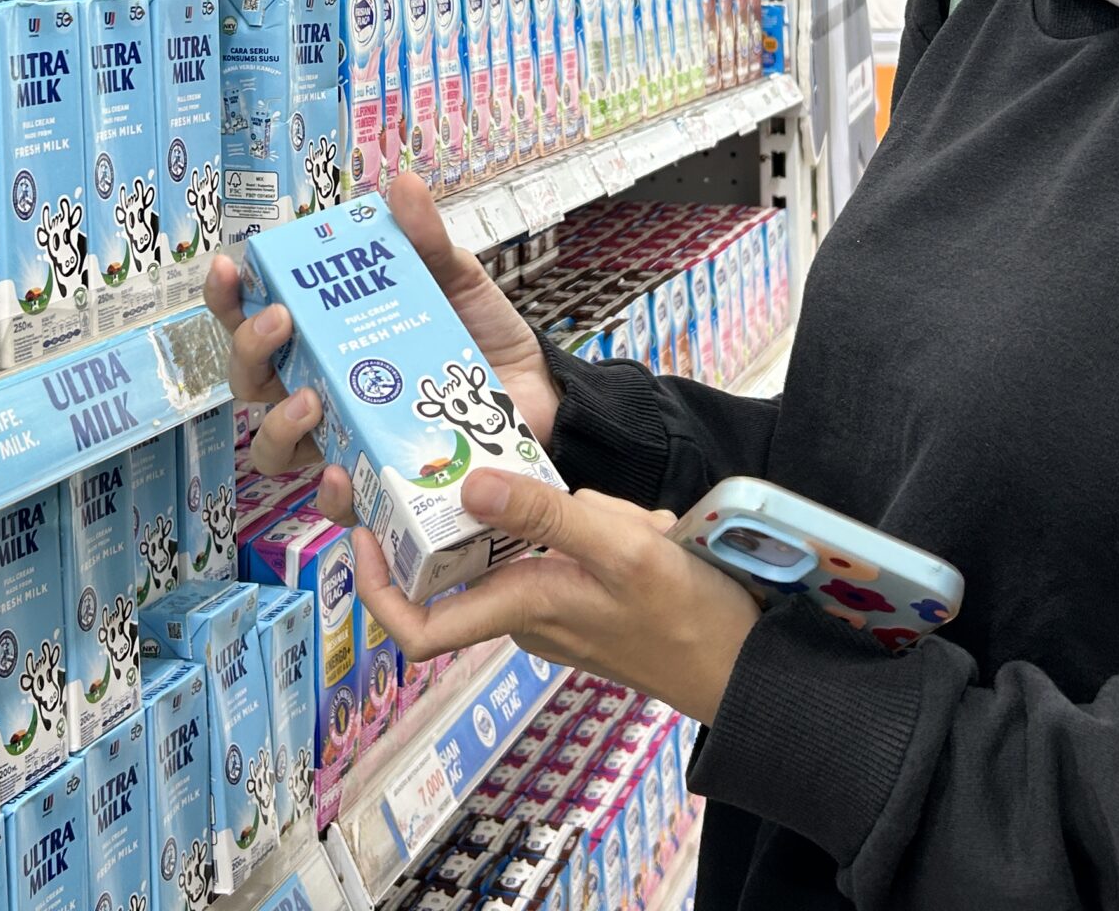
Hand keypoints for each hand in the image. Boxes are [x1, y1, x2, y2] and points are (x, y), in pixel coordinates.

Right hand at [204, 172, 560, 485]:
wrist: (541, 394)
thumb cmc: (482, 336)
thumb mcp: (454, 279)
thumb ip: (425, 239)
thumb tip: (402, 186)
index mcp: (327, 336)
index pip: (256, 318)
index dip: (229, 296)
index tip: (228, 268)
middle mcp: (321, 390)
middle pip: (249, 380)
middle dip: (248, 349)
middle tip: (280, 321)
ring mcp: (344, 440)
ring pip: (272, 449)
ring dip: (277, 422)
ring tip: (310, 397)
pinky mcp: (378, 484)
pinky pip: (336, 502)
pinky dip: (330, 492)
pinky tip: (343, 472)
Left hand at [351, 471, 759, 726]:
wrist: (754, 668)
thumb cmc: (693, 616)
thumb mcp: (622, 548)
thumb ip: (545, 514)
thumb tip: (468, 486)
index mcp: (522, 610)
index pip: (419, 630)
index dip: (378, 589)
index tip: (363, 532)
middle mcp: (526, 614)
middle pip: (462, 565)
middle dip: (458, 512)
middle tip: (446, 451)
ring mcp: (556, 604)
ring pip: (517, 545)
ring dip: (543, 510)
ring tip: (603, 500)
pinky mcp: (585, 592)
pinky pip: (557, 546)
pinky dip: (578, 518)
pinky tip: (636, 516)